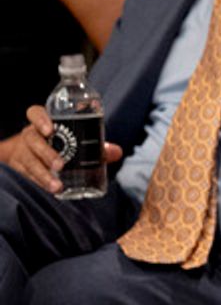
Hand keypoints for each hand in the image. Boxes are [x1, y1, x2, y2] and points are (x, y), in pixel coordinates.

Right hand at [4, 105, 121, 192]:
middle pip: (33, 140)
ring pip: (28, 160)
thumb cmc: (60, 141)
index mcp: (44, 122)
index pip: (35, 113)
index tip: (50, 130)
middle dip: (46, 153)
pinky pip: (26, 174)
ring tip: (57, 186)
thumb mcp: (76, 139)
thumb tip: (117, 152)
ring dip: (42, 174)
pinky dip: (38, 182)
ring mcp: (23, 151)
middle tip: (61, 165)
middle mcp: (31, 135)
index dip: (40, 119)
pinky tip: (51, 190)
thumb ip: (96, 144)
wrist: (29, 152)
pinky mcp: (20, 167)